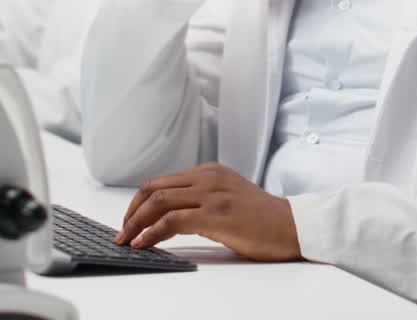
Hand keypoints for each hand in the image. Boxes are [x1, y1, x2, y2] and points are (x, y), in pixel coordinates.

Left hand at [115, 162, 301, 261]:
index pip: (162, 182)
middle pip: (154, 188)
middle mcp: (208, 177)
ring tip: (126, 239)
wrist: (293, 226)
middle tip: (123, 231)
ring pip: (158, 201)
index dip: (140, 202)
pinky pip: (172, 221)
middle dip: (132, 211)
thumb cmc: (265, 219)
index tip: (131, 220)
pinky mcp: (216, 214)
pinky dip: (152, 232)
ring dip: (136, 222)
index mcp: (210, 172)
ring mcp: (211, 194)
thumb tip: (171, 217)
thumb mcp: (229, 197)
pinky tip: (144, 243)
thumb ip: (203, 198)